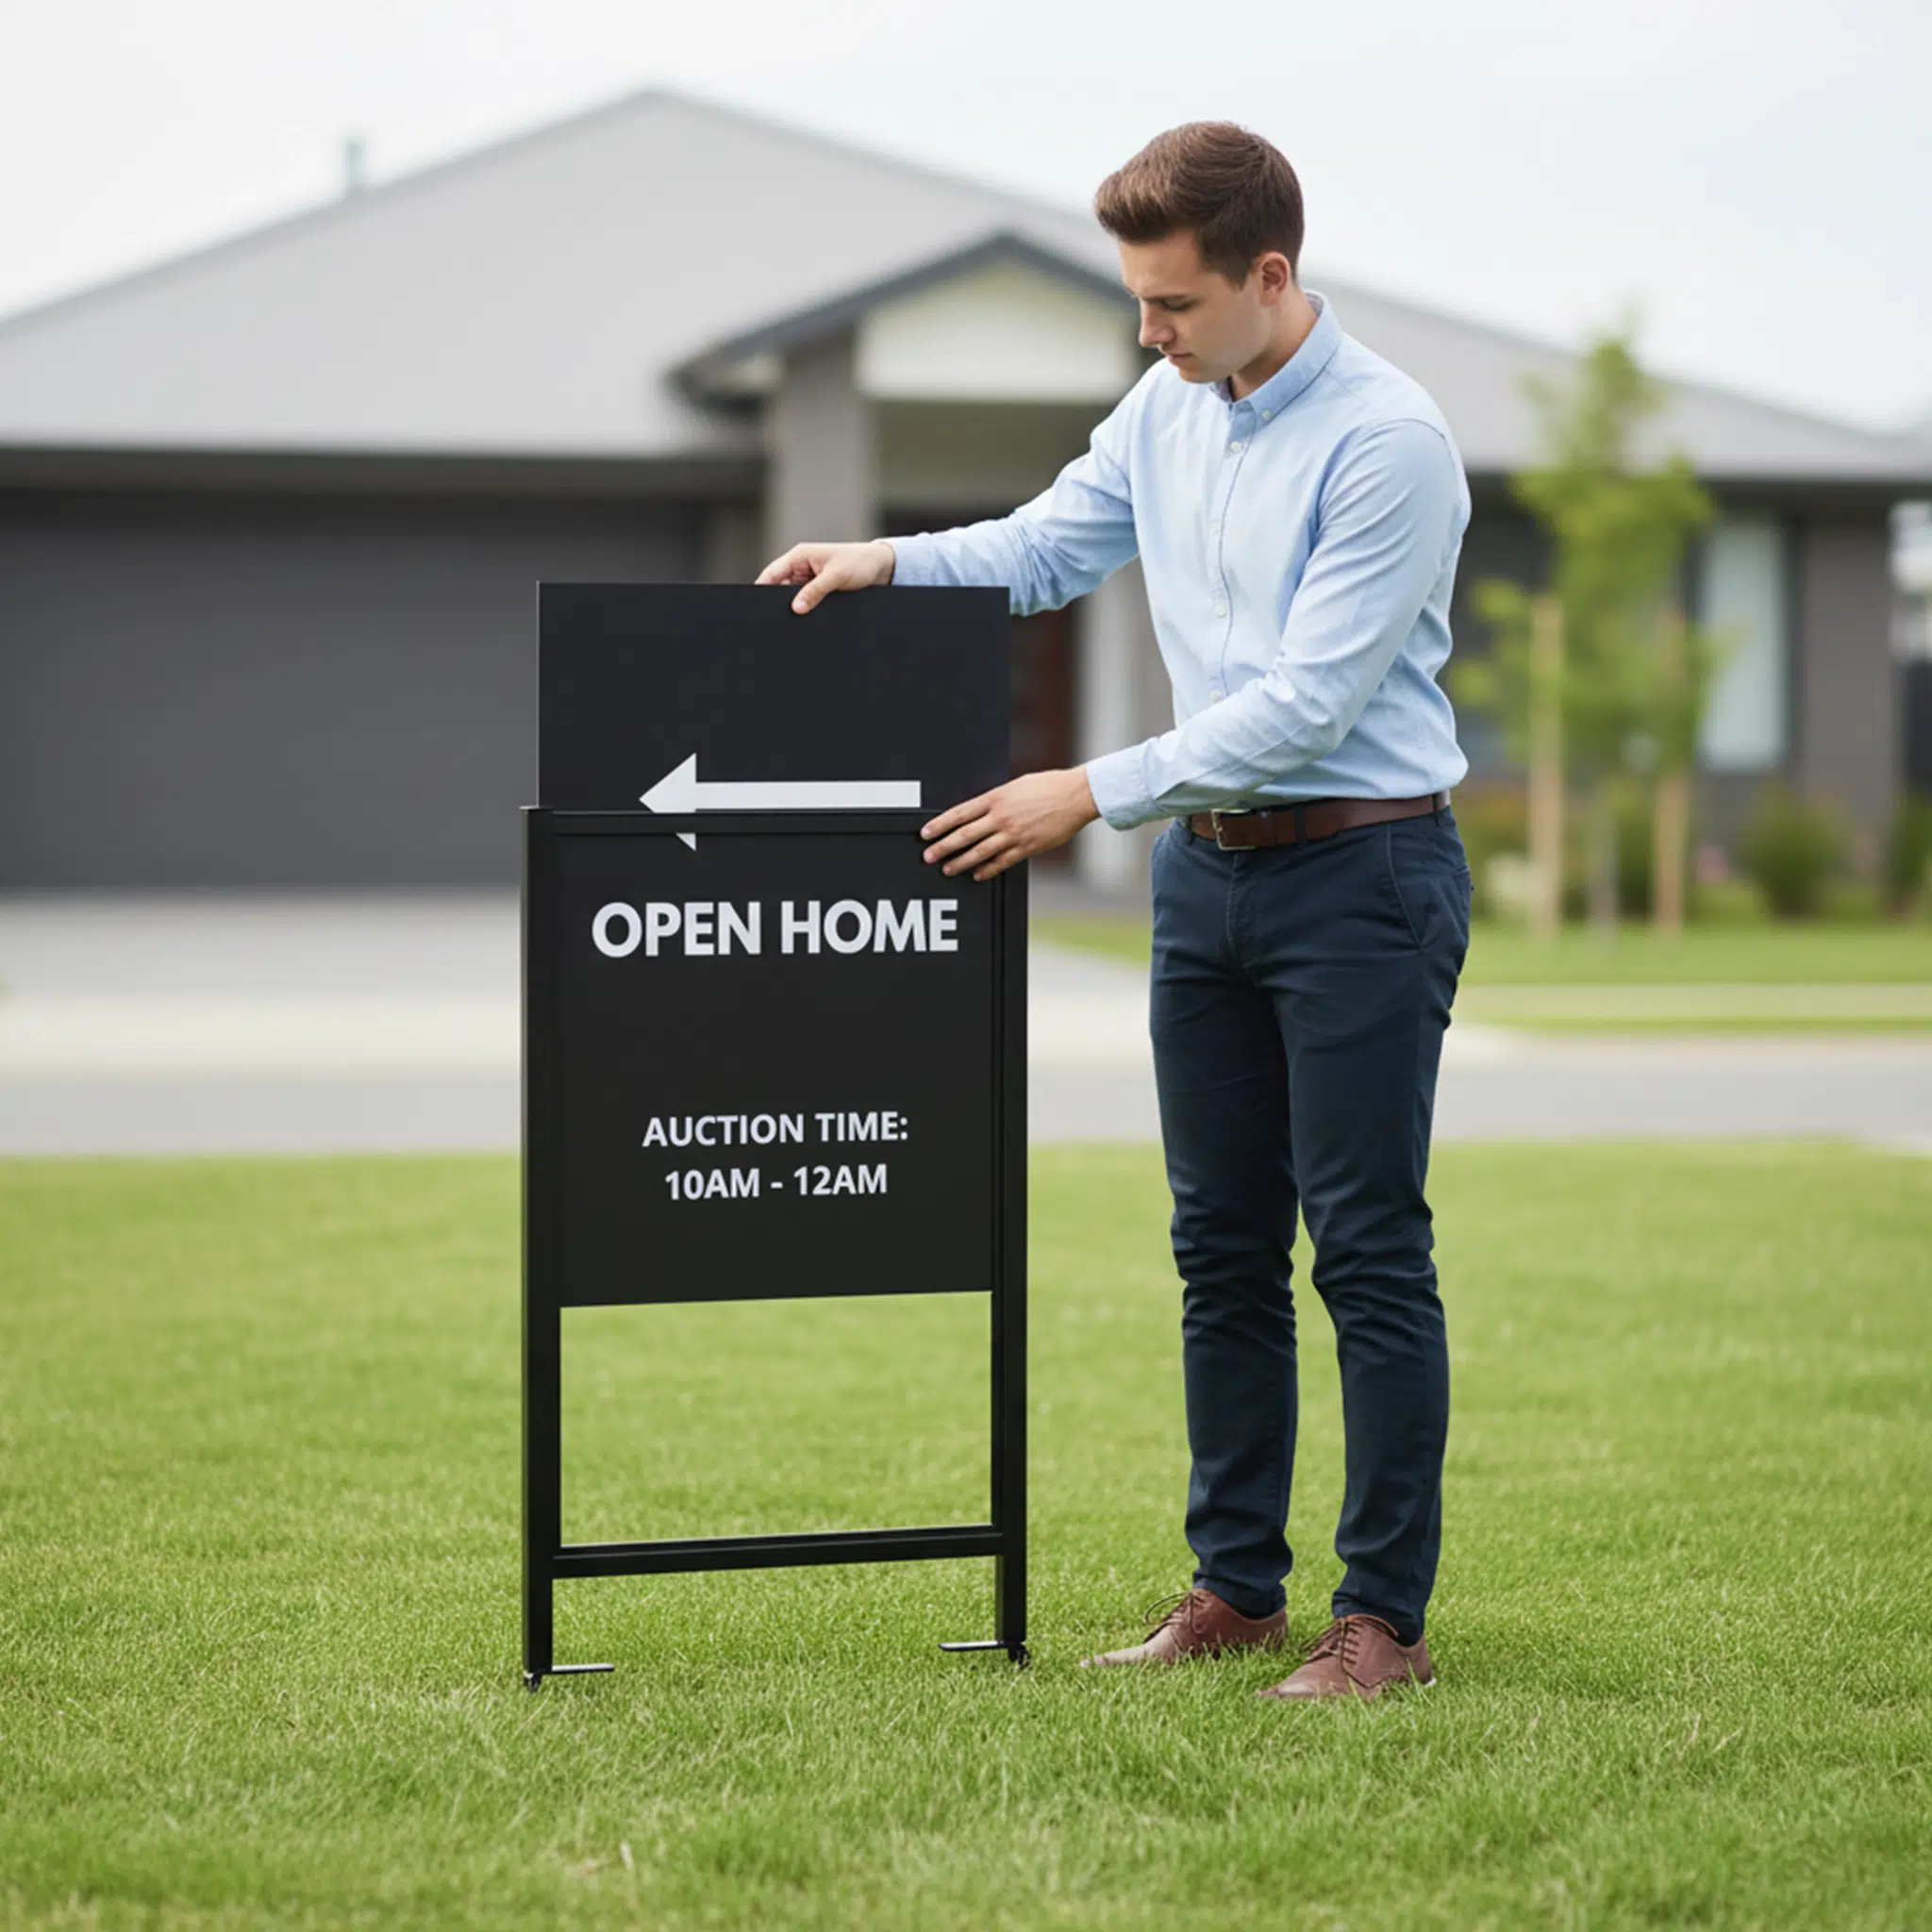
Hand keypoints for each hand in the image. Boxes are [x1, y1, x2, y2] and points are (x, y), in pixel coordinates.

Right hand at [756, 540, 896, 612]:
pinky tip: (808, 616)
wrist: (881, 567)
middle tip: (781, 616)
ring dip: (795, 606)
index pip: (772, 573)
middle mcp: (801, 567)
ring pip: (793, 597)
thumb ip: (815, 591)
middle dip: (779, 601)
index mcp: (800, 556)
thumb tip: (796, 608)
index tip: (758, 606)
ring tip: (797, 617)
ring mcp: (809, 579)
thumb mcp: (836, 577)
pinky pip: (806, 600)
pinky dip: (806, 608)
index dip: (762, 588)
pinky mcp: (818, 589)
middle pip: (779, 587)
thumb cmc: (859, 562)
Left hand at [921, 768, 1100, 880]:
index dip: (940, 825)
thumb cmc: (1049, 786)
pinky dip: (988, 869)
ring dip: (961, 862)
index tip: (926, 833)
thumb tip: (982, 811)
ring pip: (980, 852)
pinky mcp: (1028, 847)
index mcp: (996, 798)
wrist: (1076, 795)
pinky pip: (1002, 862)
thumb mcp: (1016, 786)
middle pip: (964, 835)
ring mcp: (1014, 834)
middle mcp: (1001, 817)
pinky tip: (977, 874)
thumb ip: (997, 799)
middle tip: (928, 856)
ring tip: (948, 869)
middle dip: (943, 847)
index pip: (959, 813)